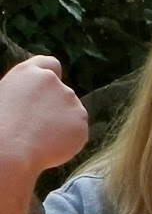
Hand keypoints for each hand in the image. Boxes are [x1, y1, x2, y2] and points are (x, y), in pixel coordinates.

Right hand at [0, 56, 88, 174]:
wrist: (10, 149)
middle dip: (54, 107)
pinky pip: (77, 131)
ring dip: (62, 122)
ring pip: (72, 112)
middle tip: (36, 125)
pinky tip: (49, 146)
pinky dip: (68, 139)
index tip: (48, 90)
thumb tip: (36, 101)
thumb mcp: (6, 97)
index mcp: (29, 73)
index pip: (50, 64)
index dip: (51, 76)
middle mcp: (54, 83)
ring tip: (39, 137)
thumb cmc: (0, 125)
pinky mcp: (82, 123)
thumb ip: (25, 93)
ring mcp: (72, 102)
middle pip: (62, 93)